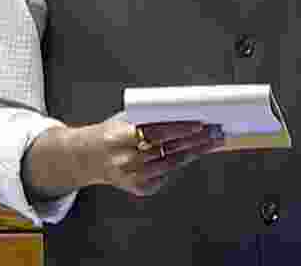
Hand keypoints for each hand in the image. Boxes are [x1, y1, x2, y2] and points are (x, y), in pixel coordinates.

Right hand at [76, 112, 223, 196]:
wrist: (85, 157)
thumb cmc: (110, 133)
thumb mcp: (123, 120)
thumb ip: (149, 119)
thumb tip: (183, 112)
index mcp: (120, 136)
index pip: (158, 132)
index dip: (181, 128)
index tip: (200, 124)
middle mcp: (125, 158)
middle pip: (168, 150)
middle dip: (195, 141)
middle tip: (214, 133)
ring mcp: (130, 176)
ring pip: (169, 165)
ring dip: (191, 153)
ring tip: (209, 143)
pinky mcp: (135, 188)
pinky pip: (161, 178)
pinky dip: (174, 167)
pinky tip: (188, 157)